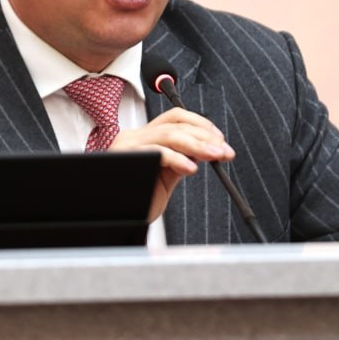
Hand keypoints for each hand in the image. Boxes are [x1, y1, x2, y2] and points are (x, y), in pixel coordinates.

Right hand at [108, 107, 234, 222]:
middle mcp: (134, 137)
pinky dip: (178, 159)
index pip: (175, 118)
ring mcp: (128, 146)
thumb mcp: (163, 178)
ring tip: (214, 156)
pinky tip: (190, 169)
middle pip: (176, 124)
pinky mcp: (127, 159)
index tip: (220, 139)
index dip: (201, 124)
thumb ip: (179, 161)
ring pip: (169, 134)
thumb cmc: (135, 201)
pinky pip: (157, 152)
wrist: (115, 221)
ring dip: (198, 145)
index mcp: (143, 138)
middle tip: (224, 150)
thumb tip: (202, 151)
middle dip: (205, 136)